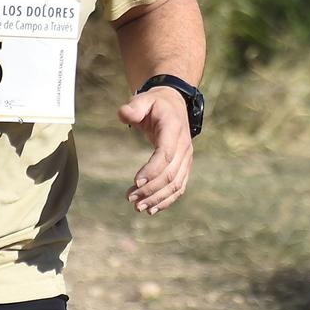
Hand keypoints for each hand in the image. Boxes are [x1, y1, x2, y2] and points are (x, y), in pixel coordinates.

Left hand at [118, 86, 194, 214]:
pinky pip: (179, 187)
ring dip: (158, 198)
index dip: (152, 170)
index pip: (166, 154)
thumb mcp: (144, 99)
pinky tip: (152, 209)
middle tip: (130, 199)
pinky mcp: (184, 166)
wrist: (175, 105)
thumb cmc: (155, 104)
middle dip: (151, 189)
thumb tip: (123, 114)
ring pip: (176, 184)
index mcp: (174, 129)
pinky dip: (167, 200)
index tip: (135, 182)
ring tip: (138, 207)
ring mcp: (186, 158)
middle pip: (170, 173)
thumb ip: (133, 107)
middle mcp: (184, 146)